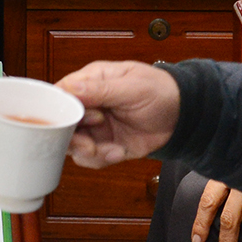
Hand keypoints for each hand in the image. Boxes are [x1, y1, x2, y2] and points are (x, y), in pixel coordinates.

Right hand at [58, 60, 180, 166]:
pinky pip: (90, 158)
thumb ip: (101, 89)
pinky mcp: (105, 145)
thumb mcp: (132, 87)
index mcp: (92, 82)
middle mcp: (89, 104)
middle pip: (62, 123)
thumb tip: (70, 88)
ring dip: (88, 151)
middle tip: (89, 143)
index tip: (69, 122)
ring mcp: (95, 127)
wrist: (183, 117)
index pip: (61, 94)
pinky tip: (119, 152)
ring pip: (72, 144)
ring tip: (110, 150)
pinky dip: (102, 159)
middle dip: (73, 137)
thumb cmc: (160, 91)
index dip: (59, 109)